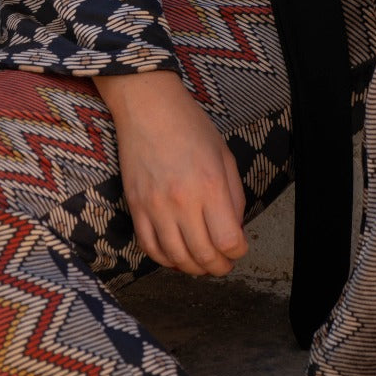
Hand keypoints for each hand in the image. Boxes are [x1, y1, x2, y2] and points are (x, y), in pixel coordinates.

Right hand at [94, 70, 247, 276]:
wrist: (148, 106)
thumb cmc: (190, 125)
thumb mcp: (224, 155)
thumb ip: (234, 196)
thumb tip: (234, 230)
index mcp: (210, 186)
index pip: (228, 241)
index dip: (238, 251)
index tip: (239, 247)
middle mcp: (182, 201)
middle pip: (203, 256)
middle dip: (219, 267)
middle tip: (224, 264)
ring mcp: (155, 206)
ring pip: (176, 258)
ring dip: (193, 269)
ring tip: (202, 263)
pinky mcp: (136, 207)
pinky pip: (149, 247)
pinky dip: (165, 259)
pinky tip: (176, 255)